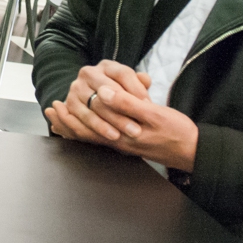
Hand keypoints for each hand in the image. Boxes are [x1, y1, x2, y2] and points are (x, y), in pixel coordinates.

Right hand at [44, 60, 150, 143]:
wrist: (92, 102)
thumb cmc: (119, 96)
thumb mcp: (130, 87)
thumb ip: (139, 83)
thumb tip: (145, 80)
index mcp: (107, 66)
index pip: (123, 74)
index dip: (136, 90)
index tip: (147, 106)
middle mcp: (88, 73)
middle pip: (108, 91)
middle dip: (124, 111)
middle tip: (138, 127)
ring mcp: (76, 87)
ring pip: (96, 106)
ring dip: (111, 122)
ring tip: (126, 134)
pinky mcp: (69, 103)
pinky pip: (84, 117)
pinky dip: (98, 128)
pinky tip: (111, 136)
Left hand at [45, 62, 197, 169]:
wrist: (193, 149)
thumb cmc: (176, 131)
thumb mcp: (153, 113)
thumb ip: (127, 104)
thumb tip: (103, 93)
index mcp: (121, 135)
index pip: (86, 126)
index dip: (69, 115)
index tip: (55, 105)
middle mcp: (118, 143)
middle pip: (84, 134)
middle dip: (65, 122)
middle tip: (50, 110)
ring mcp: (123, 144)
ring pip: (91, 137)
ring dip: (74, 127)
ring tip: (59, 118)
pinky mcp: (130, 143)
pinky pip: (103, 139)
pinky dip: (89, 132)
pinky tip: (86, 127)